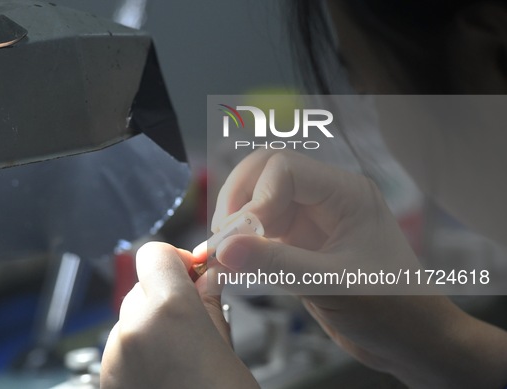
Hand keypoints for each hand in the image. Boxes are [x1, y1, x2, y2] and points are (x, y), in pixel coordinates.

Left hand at [100, 242, 258, 388]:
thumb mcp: (226, 348)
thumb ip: (211, 304)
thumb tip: (207, 277)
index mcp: (168, 312)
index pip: (154, 254)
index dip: (175, 258)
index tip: (192, 272)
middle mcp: (133, 329)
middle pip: (142, 285)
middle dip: (167, 292)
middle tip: (195, 313)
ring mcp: (115, 355)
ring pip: (131, 315)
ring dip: (153, 320)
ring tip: (181, 349)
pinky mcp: (108, 377)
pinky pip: (123, 343)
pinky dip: (141, 345)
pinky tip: (165, 369)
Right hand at [212, 150, 506, 387]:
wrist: (411, 338)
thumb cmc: (391, 308)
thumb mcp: (332, 285)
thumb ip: (276, 263)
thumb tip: (224, 249)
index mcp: (345, 193)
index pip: (284, 168)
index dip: (256, 197)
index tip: (239, 236)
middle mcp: (326, 197)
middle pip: (266, 172)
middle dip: (238, 199)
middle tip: (222, 237)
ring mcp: (312, 217)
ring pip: (259, 199)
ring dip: (236, 222)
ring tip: (223, 254)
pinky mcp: (300, 241)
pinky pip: (261, 229)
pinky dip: (242, 243)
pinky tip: (232, 263)